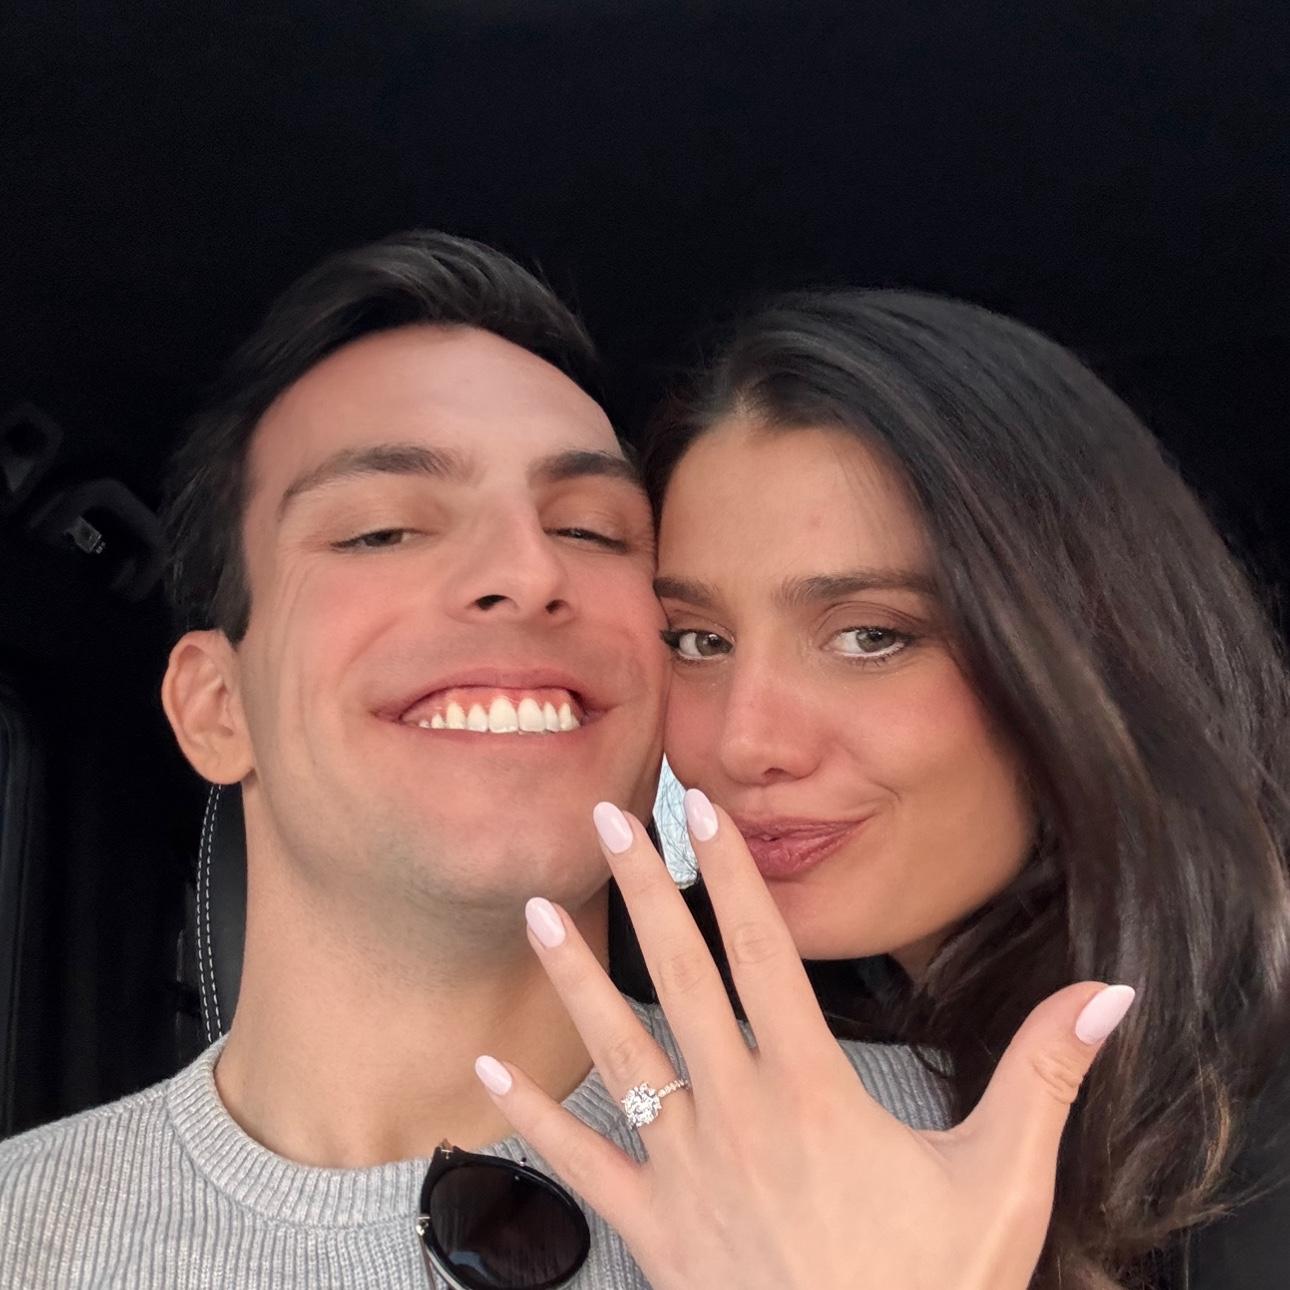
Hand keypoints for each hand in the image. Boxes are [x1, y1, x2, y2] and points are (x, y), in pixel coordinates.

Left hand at [475, 789, 1134, 1289]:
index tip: (701, 809)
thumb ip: (1046, 1074)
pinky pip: (581, 1165)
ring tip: (537, 912)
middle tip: (604, 820)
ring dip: (574, 977)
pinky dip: (528, 1118)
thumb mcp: (1006, 1180)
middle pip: (679, 977)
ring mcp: (686, 1169)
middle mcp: (737, 1113)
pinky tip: (483, 1075)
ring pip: (618, 1052)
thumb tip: (1111, 992)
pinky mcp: (653, 1229)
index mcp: (812, 1090)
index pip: (764, 952)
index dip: (734, 873)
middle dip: (642, 891)